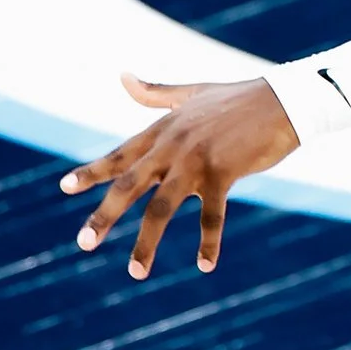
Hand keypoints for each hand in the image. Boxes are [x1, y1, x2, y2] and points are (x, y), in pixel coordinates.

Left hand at [59, 73, 301, 278]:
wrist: (285, 99)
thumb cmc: (240, 97)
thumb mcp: (193, 94)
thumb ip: (155, 93)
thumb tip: (122, 77)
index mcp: (164, 130)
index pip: (120, 155)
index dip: (92, 172)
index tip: (65, 187)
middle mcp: (172, 147)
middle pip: (129, 186)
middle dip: (104, 216)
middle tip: (84, 243)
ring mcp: (196, 161)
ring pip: (162, 208)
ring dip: (147, 243)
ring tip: (135, 272)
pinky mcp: (223, 173)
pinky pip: (212, 215)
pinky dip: (209, 242)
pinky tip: (205, 265)